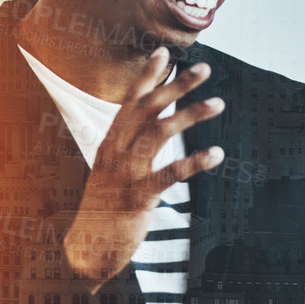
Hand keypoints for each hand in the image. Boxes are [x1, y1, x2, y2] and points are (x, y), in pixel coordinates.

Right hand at [63, 49, 224, 285]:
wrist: (86, 250)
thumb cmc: (105, 207)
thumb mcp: (112, 171)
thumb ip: (130, 146)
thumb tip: (154, 123)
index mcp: (110, 144)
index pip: (129, 102)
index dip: (147, 77)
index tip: (164, 53)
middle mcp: (115, 153)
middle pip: (147, 110)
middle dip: (176, 87)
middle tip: (204, 69)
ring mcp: (125, 175)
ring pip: (158, 134)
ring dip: (190, 115)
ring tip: (218, 104)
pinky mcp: (137, 199)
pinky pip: (168, 175)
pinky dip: (194, 162)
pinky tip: (216, 153)